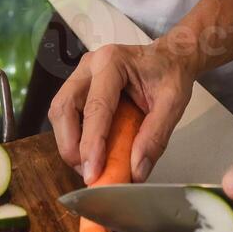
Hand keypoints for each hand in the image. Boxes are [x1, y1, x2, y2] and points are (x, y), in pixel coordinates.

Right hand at [48, 42, 196, 183]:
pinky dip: (75, 138)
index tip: (93, 174)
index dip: (91, 144)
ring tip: (91, 165)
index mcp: (112, 62)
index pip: (95, 108)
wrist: (170, 57)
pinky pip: (67, 114)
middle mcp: (90, 65)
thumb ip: (155, 137)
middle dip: (71, 146)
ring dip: (69, 144)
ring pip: (59, 112)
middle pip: (63, 107)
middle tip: (89, 173)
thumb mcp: (173, 104)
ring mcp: (81, 75)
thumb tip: (136, 171)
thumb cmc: (170, 74)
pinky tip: (92, 152)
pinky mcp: (80, 87)